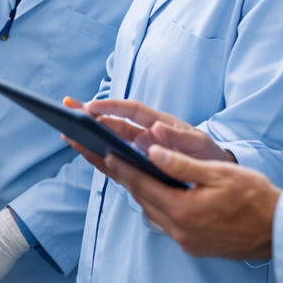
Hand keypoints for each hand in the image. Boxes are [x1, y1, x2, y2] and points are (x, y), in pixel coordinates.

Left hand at [60, 99, 277, 260]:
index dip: (120, 166)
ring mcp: (186, 241)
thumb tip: (149, 150)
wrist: (280, 233)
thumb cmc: (255, 198)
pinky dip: (156, 204)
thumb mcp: (218, 174)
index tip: (102, 151)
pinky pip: (166, 222)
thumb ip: (180, 164)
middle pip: (142, 198)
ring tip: (122, 171)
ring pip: (152, 211)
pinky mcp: (194, 246)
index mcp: (182, 210)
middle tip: (102, 157)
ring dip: (138, 191)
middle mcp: (179, 230)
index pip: (141, 184)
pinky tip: (153, 192)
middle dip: (122, 176)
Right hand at [65, 98, 236, 173]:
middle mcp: (144, 134)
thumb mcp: (199, 145)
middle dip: (90, 116)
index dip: (111, 107)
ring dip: (89, 135)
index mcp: (158, 123)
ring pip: (109, 140)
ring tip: (67, 130)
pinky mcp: (137, 166)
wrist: (216, 176)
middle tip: (68, 108)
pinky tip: (82, 151)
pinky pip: (114, 161)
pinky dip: (98, 156)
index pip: (130, 111)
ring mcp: (139, 150)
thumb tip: (157, 128)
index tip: (92, 106)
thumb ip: (180, 137)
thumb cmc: (208, 156)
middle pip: (113, 122)